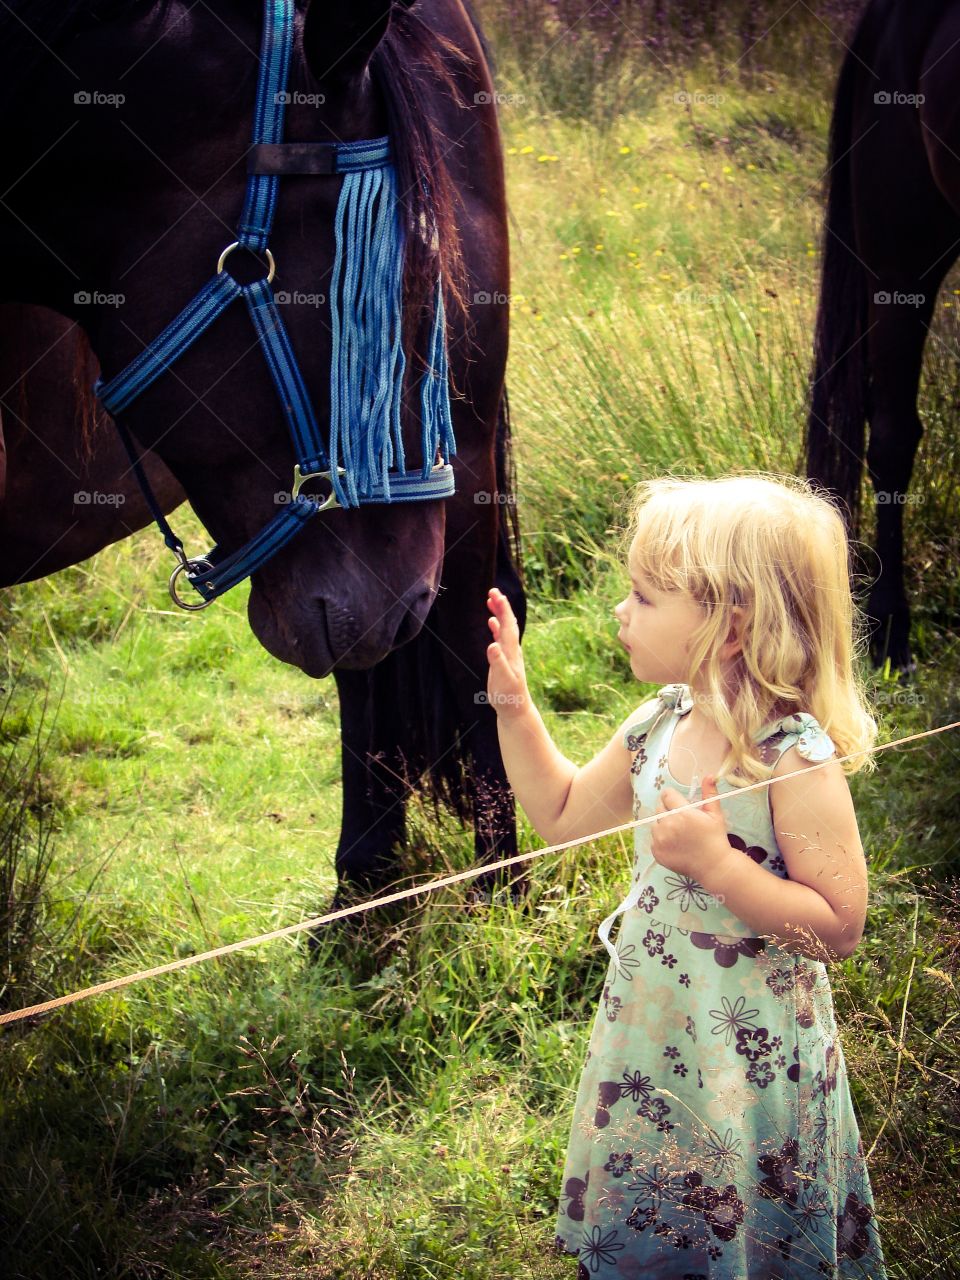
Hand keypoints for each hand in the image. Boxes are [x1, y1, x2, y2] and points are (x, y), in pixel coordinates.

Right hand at [485, 587, 529, 719]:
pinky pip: (501, 637)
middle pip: (508, 622)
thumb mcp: (502, 680)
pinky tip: (492, 621)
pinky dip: (497, 626)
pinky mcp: (504, 659)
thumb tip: (492, 645)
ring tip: (491, 600)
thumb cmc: (508, 696)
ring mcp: (508, 653)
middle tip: (492, 591)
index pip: (508, 625)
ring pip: (505, 628)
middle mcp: (512, 649)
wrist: (515, 708)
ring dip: (499, 613)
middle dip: (501, 606)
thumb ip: (497, 662)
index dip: (503, 609)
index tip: (495, 594)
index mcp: (511, 651)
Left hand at [651, 776, 733, 885]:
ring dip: (663, 825)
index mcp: (682, 813)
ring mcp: (660, 839)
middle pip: (659, 808)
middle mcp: (668, 824)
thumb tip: (709, 775)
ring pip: (655, 823)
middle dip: (668, 810)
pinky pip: (653, 839)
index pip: (667, 795)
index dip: (672, 797)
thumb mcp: (715, 814)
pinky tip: (675, 844)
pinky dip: (661, 840)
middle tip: (681, 820)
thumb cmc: (715, 838)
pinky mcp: (656, 851)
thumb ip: (709, 794)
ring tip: (678, 833)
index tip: (678, 802)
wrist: (713, 866)